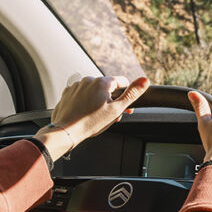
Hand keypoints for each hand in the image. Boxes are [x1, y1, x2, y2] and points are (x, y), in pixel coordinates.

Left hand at [35, 76, 149, 160]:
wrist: (66, 131)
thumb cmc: (90, 122)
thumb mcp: (116, 109)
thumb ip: (132, 94)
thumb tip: (145, 80)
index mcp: (102, 82)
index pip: (121, 82)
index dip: (126, 95)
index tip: (125, 107)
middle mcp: (88, 80)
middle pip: (107, 88)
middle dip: (112, 100)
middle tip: (112, 116)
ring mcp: (76, 86)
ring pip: (94, 91)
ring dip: (99, 101)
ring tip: (98, 116)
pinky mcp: (67, 93)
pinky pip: (81, 94)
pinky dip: (85, 101)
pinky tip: (86, 113)